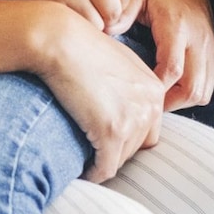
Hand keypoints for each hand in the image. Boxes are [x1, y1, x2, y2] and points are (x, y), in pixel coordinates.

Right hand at [9, 0, 132, 32]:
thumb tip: (123, 21)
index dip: (120, 5)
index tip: (104, 5)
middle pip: (114, 9)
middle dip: (109, 19)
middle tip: (96, 17)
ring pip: (98, 23)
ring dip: (92, 26)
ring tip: (81, 18)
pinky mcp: (54, 4)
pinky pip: (79, 27)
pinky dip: (78, 29)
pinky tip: (70, 20)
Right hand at [33, 9, 165, 181]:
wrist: (59, 40)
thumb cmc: (79, 44)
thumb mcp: (116, 60)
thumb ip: (128, 85)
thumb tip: (119, 103)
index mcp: (154, 89)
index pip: (149, 130)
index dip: (126, 137)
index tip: (104, 139)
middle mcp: (150, 106)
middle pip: (136, 147)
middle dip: (115, 151)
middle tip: (93, 151)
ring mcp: (133, 120)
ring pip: (120, 159)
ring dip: (102, 162)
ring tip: (85, 160)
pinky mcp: (112, 132)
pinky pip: (105, 168)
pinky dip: (93, 173)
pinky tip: (81, 171)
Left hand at [125, 0, 213, 110]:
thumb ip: (122, 13)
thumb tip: (106, 35)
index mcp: (177, 26)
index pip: (172, 71)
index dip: (155, 89)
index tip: (135, 93)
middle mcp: (198, 39)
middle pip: (194, 89)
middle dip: (171, 103)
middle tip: (146, 104)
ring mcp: (209, 45)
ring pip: (204, 90)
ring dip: (183, 101)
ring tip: (157, 99)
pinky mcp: (211, 49)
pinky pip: (208, 82)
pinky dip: (191, 92)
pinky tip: (170, 89)